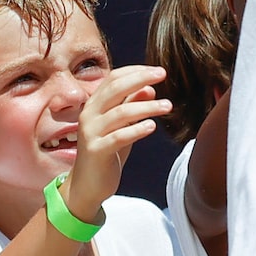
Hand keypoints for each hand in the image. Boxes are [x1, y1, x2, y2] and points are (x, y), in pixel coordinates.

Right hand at [60, 64, 172, 221]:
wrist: (87, 185)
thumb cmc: (107, 152)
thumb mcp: (122, 126)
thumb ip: (132, 106)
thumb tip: (149, 88)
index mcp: (94, 105)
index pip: (113, 79)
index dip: (135, 71)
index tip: (157, 70)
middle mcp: (89, 115)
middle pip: (115, 89)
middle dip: (140, 79)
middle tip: (162, 75)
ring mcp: (91, 133)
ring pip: (120, 112)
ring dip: (146, 106)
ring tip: (168, 106)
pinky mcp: (96, 151)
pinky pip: (118, 137)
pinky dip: (136, 129)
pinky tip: (152, 126)